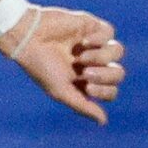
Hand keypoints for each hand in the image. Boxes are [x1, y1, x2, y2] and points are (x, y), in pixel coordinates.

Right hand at [0, 4, 125, 124]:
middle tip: (85, 72)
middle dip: (105, 75)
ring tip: (80, 55)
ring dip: (101, 57)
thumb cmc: (41, 67)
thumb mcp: (60, 91)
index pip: (111, 91)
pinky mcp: (91, 26)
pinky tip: (82, 40)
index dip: (104, 91)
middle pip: (119, 73)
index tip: (86, 86)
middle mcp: (93, 63)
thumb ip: (82, 106)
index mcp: (85, 80)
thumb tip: (103, 122)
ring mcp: (94, 44)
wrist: (28, 38)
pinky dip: (98, 39)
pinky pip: (109, 33)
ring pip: (118, 51)